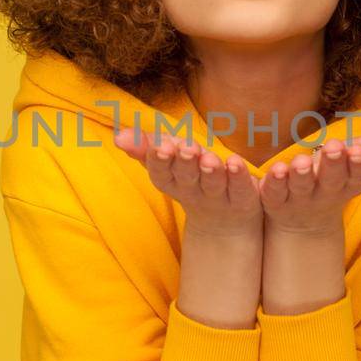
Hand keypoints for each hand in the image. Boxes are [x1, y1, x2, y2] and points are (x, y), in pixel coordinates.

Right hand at [113, 128, 262, 232]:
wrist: (224, 224)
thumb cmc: (191, 181)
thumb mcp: (166, 163)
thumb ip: (144, 147)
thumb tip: (117, 136)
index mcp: (173, 181)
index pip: (161, 173)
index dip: (159, 161)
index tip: (160, 145)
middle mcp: (194, 191)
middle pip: (187, 178)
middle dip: (184, 163)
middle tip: (186, 148)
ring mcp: (219, 198)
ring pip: (214, 184)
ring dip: (211, 171)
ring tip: (210, 158)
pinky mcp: (243, 201)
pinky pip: (242, 189)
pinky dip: (240, 176)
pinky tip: (236, 162)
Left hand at [259, 135, 360, 232]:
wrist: (303, 217)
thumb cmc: (340, 175)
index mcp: (350, 182)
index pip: (359, 176)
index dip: (360, 165)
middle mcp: (326, 192)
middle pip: (331, 181)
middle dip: (333, 165)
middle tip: (334, 148)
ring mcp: (300, 198)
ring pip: (301, 188)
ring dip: (302, 175)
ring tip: (302, 162)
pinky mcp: (275, 200)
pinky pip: (272, 193)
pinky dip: (273, 182)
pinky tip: (275, 170)